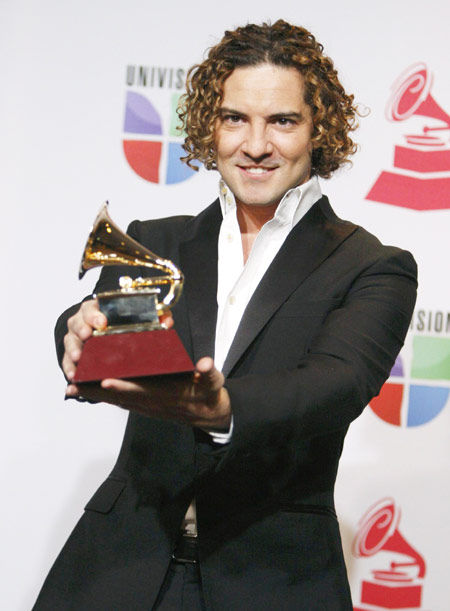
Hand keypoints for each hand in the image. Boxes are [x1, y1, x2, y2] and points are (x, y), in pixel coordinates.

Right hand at [62, 300, 173, 381]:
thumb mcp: (139, 317)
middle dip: (82, 329)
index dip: (96, 314)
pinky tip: (73, 376)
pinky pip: (66, 361)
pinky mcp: (71, 354)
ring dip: (73, 350)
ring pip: (70, 342)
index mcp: (97, 309)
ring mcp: (75, 338)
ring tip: (78, 359)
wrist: (107, 333)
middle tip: (87, 337)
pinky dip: (69, 368)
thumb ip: (155, 317)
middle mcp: (82, 321)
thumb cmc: (123, 323)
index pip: (93, 307)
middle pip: (77, 323)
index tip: (102, 323)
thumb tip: (167, 322)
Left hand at [66, 357, 230, 429]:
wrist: (210, 415)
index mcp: (167, 394)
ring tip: (71, 389)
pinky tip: (89, 392)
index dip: (124, 386)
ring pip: (116, 401)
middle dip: (96, 392)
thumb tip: (205, 364)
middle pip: (120, 398)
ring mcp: (147, 407)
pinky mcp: (144, 407)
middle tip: (72, 387)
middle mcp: (153, 403)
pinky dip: (103, 398)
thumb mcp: (213, 382)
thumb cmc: (209, 394)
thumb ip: (209, 372)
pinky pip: (120, 403)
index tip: (105, 380)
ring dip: (94, 396)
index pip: (142, 390)